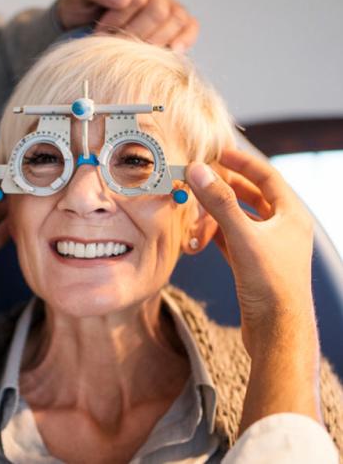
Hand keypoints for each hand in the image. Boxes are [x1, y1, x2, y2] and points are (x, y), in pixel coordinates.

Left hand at [56, 0, 198, 51]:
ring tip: (132, 51)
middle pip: (159, 11)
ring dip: (153, 41)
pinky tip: (171, 50)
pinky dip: (183, 40)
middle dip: (134, 33)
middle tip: (115, 44)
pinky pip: (190, 26)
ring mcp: (168, 2)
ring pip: (177, 20)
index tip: (101, 31)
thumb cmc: (82, 6)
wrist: (84, 22)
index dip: (119, 19)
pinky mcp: (175, 21)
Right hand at [187, 148, 322, 428]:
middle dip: (223, 187)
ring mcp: (268, 247)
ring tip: (192, 209)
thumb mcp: (243, 238)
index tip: (218, 151)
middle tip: (198, 177)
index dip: (242, 161)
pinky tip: (197, 233)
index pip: (266, 176)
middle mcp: (282, 228)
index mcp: (291, 216)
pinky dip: (214, 233)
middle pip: (251, 196)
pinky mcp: (254, 264)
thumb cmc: (270, 285)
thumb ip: (220, 202)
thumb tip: (198, 170)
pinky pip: (231, 239)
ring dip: (215, 213)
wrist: (277, 333)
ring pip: (239, 218)